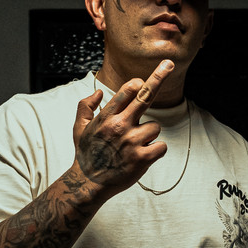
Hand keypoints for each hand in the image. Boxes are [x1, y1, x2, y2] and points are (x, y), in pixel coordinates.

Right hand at [73, 60, 174, 193]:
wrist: (88, 184)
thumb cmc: (85, 154)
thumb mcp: (78, 128)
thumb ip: (85, 107)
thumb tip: (98, 92)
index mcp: (106, 117)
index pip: (126, 92)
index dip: (136, 84)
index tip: (141, 81)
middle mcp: (120, 126)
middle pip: (145, 96)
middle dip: (158, 77)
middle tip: (168, 63)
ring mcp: (132, 142)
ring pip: (155, 127)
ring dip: (149, 135)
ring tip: (134, 146)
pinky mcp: (142, 159)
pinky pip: (161, 146)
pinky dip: (156, 150)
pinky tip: (143, 155)